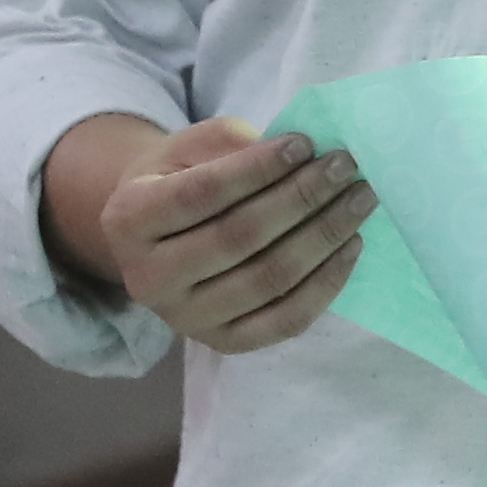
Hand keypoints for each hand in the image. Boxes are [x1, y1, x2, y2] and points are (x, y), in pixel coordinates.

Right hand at [38, 113, 374, 354]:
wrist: (158, 238)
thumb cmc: (181, 178)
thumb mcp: (192, 147)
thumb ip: (238, 146)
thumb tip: (308, 155)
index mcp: (128, 219)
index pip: (201, 194)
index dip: (258, 169)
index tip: (305, 144)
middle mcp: (148, 278)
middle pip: (238, 238)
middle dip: (301, 198)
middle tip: (346, 168)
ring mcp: (185, 318)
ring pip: (267, 280)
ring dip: (323, 237)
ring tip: (358, 200)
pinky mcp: (222, 343)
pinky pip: (285, 320)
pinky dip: (326, 283)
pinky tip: (351, 246)